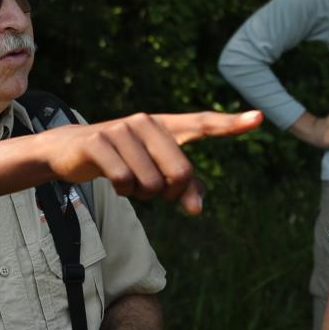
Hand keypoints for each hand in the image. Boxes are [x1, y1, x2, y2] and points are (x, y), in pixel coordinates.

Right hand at [47, 110, 262, 214]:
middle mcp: (146, 122)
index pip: (202, 123)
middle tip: (153, 191)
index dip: (231, 124)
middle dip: (169, 193)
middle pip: (180, 172)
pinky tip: (114, 183)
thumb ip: (182, 187)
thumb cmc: (119, 160)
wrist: (68, 149)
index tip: (259, 119)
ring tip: (128, 183)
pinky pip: (124, 180)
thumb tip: (197, 210)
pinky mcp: (99, 141)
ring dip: (141, 194)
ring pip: (151, 181)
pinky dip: (122, 192)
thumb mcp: (151, 172)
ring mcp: (121, 130)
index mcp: (164, 126)